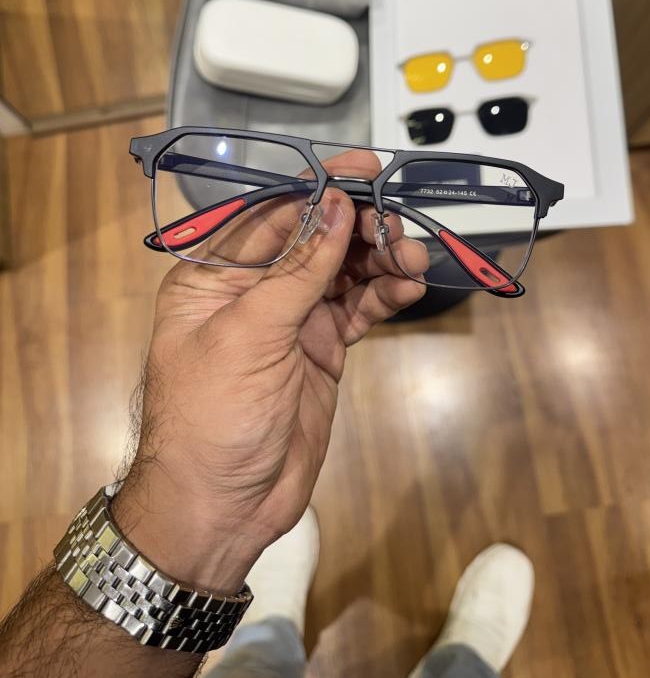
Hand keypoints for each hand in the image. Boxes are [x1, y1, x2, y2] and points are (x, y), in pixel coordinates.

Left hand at [112, 150, 427, 593]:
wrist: (223, 507)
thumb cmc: (211, 420)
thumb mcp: (249, 335)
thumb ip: (297, 269)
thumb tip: (333, 205)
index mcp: (215, 275)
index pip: (271, 213)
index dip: (318, 187)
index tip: (364, 169)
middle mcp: (254, 290)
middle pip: (315, 238)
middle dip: (359, 227)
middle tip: (398, 227)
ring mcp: (291, 320)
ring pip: (343, 271)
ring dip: (379, 259)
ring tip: (410, 259)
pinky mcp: (321, 349)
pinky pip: (358, 309)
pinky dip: (384, 295)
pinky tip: (408, 285)